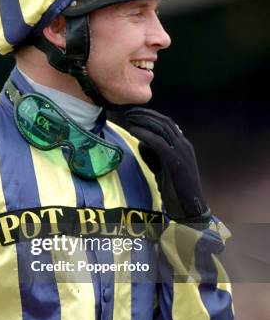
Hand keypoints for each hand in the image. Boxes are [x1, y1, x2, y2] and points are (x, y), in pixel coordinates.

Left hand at [121, 108, 210, 225]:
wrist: (189, 208)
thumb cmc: (175, 190)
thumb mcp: (162, 167)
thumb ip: (154, 154)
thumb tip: (142, 142)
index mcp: (183, 145)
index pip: (167, 124)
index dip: (150, 116)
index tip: (135, 113)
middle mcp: (184, 145)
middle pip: (164, 122)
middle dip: (145, 114)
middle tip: (129, 111)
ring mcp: (182, 152)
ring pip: (162, 129)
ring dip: (143, 121)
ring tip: (129, 117)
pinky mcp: (175, 162)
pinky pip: (158, 142)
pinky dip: (145, 134)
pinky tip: (133, 131)